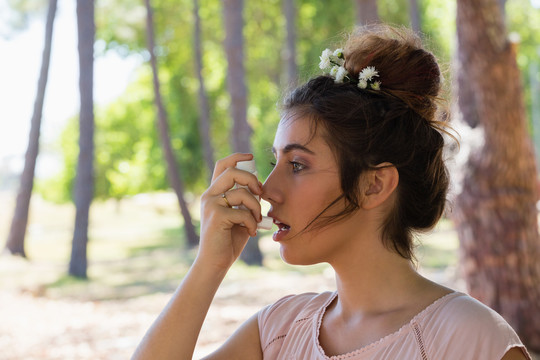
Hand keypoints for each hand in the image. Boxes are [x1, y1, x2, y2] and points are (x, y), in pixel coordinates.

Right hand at [197, 153, 262, 269]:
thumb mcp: (240, 216)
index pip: (222, 166)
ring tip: (257, 220)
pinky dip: (252, 222)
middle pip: (232, 172)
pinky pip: (243, 212)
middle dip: (251, 179)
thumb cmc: (229, 240)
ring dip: (256, 207)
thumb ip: (245, 201)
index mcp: (214, 193)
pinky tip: (250, 232)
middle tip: (260, 193)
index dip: (236, 157)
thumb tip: (260, 188)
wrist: (216, 262)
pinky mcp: (216, 216)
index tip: (251, 157)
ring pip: (241, 193)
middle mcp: (209, 195)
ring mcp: (211, 205)